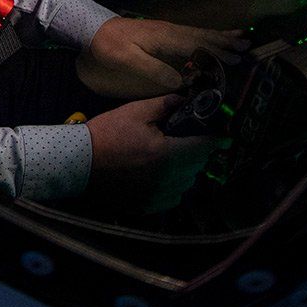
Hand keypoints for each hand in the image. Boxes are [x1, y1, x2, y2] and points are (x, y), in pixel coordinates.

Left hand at [77, 17, 247, 99]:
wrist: (90, 30)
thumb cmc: (107, 47)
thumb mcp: (126, 61)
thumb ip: (153, 71)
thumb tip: (181, 81)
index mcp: (164, 38)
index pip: (196, 46)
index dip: (217, 55)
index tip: (235, 60)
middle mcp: (169, 32)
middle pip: (203, 37)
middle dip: (225, 43)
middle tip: (247, 48)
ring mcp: (166, 32)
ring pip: (199, 34)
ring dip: (219, 37)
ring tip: (239, 38)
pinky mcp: (162, 35)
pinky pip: (190, 35)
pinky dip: (206, 36)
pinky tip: (210, 39)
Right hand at [84, 94, 220, 213]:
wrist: (78, 165)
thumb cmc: (106, 135)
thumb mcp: (135, 112)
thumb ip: (165, 105)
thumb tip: (184, 99)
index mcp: (167, 154)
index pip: (204, 148)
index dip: (218, 141)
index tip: (228, 138)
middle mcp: (167, 179)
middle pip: (197, 166)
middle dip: (197, 152)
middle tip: (189, 140)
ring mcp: (157, 196)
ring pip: (186, 184)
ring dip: (186, 170)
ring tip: (172, 157)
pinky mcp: (147, 206)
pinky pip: (173, 197)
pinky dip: (173, 187)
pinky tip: (160, 176)